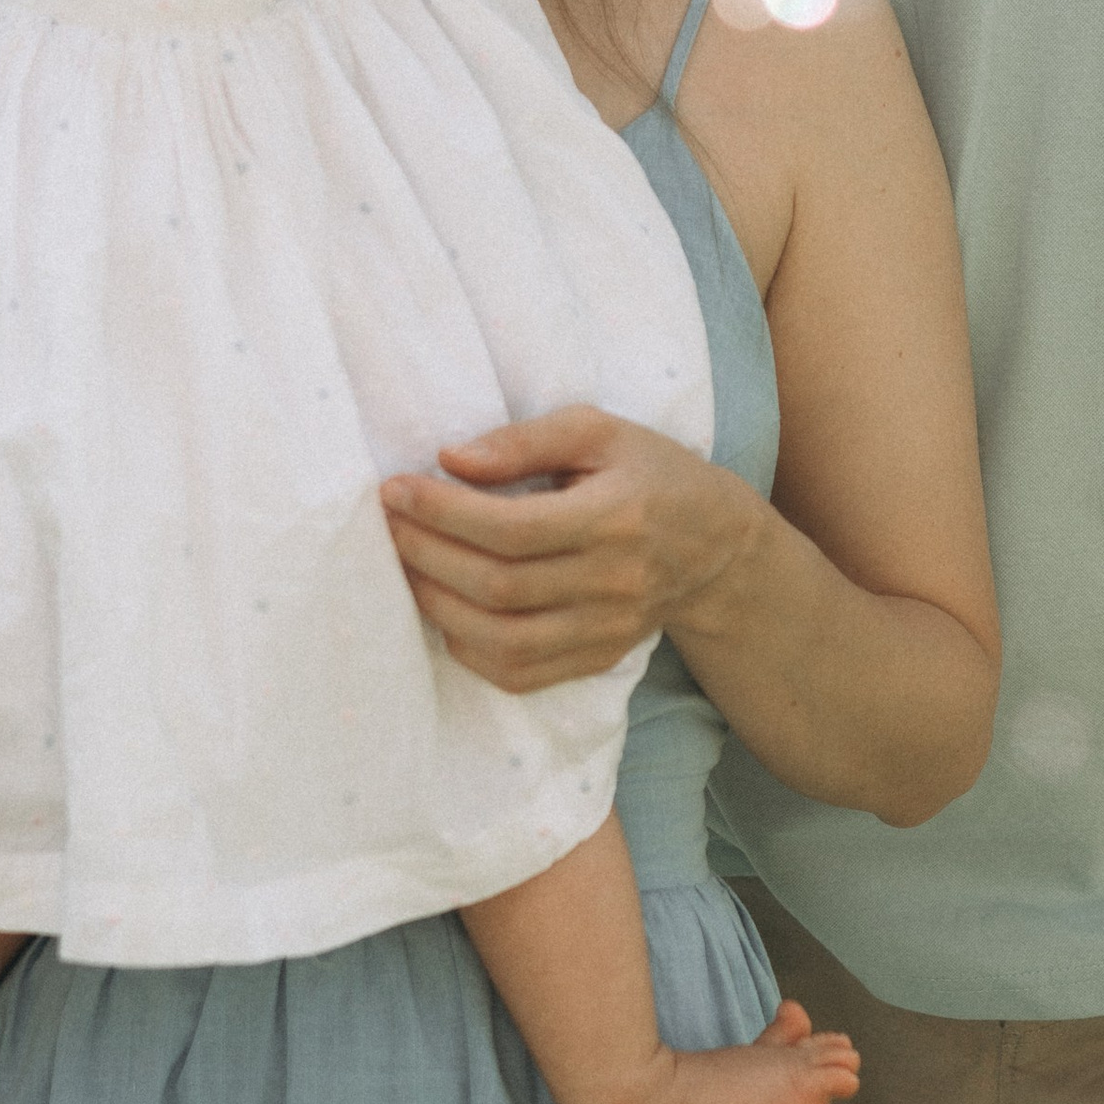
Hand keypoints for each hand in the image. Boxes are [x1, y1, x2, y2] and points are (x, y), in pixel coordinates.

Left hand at [380, 406, 762, 691]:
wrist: (715, 547)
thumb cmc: (651, 474)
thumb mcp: (601, 431)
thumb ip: (526, 440)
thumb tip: (451, 459)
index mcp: (617, 518)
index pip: (512, 528)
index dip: (443, 513)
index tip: (395, 490)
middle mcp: (614, 583)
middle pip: (499, 585)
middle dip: (427, 554)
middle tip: (389, 524)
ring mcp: (607, 630)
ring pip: (502, 638)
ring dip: (437, 604)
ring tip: (407, 566)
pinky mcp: (597, 659)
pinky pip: (518, 672)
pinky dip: (469, 647)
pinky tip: (446, 610)